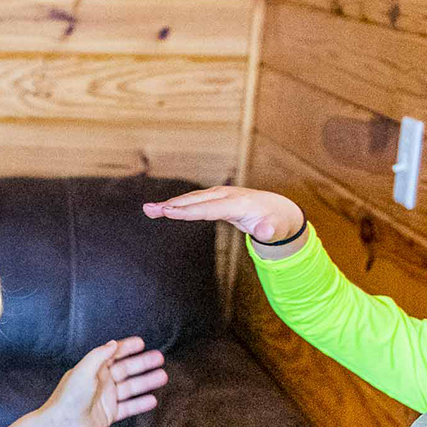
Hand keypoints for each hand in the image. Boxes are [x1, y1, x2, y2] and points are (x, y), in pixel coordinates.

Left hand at [41, 337, 167, 426]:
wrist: (62, 425)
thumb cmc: (68, 397)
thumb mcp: (83, 371)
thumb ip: (99, 355)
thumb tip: (112, 343)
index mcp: (93, 369)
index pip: (113, 354)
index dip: (127, 347)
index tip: (141, 343)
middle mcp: (101, 382)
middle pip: (127, 369)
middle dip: (143, 363)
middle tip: (159, 358)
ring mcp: (106, 398)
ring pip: (131, 387)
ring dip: (147, 382)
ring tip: (163, 376)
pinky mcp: (109, 414)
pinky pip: (129, 407)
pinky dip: (141, 403)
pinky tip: (153, 400)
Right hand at [142, 187, 303, 245]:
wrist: (278, 210)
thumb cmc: (276, 222)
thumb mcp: (276, 229)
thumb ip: (269, 231)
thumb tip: (265, 231)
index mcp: (238, 204)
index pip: (209, 208)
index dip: (188, 211)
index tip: (169, 212)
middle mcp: (226, 195)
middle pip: (195, 200)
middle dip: (171, 205)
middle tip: (149, 209)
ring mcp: (219, 195)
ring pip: (191, 199)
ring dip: (169, 204)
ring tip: (148, 209)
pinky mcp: (214, 198)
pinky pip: (192, 201)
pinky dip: (176, 204)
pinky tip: (161, 209)